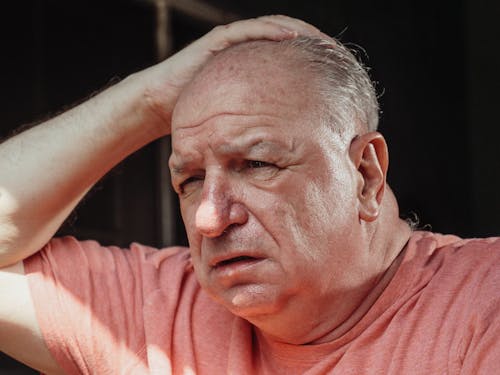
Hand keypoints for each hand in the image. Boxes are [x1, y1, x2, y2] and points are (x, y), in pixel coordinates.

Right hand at [128, 15, 324, 134]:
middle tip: (340, 53)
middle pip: (289, 38)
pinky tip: (292, 37)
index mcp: (255, 69)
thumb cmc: (201, 118)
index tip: (340, 70)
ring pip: (274, 27)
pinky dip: (272, 31)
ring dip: (301, 32)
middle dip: (315, 43)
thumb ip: (261, 125)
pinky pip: (250, 30)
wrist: (163, 104)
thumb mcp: (240, 122)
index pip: (292, 57)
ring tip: (324, 41)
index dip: (316, 59)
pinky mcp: (219, 40)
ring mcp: (234, 43)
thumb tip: (288, 147)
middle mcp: (247, 52)